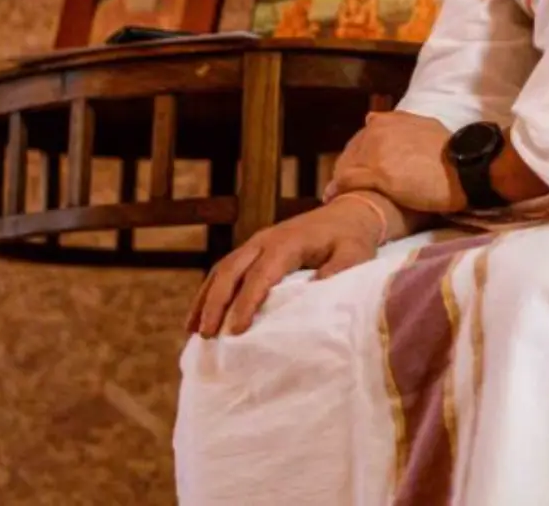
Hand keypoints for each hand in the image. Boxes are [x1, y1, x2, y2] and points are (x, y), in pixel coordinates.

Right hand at [186, 194, 388, 337]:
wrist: (348, 213)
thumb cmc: (352, 239)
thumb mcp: (355, 255)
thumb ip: (338, 272)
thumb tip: (314, 293)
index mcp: (288, 243)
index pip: (261, 275)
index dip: (246, 303)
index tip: (235, 331)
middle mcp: (265, 241)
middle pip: (231, 271)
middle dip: (216, 304)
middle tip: (207, 335)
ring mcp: (256, 243)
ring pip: (222, 270)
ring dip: (206, 299)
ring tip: (194, 331)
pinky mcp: (253, 249)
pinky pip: (224, 269)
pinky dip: (209, 292)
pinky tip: (198, 316)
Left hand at [325, 110, 463, 213]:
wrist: (464, 169)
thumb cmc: (450, 152)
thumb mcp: (424, 127)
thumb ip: (399, 124)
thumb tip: (370, 118)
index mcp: (388, 121)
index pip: (361, 139)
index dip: (359, 157)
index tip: (358, 171)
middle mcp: (378, 130)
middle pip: (351, 154)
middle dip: (348, 169)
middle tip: (347, 187)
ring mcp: (376, 151)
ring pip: (347, 168)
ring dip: (343, 181)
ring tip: (340, 196)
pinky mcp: (378, 173)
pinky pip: (349, 182)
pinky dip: (340, 190)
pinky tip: (336, 199)